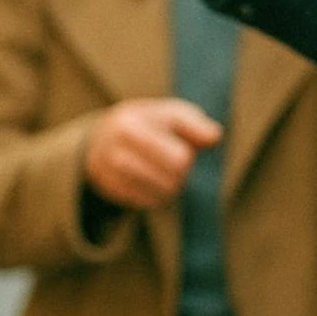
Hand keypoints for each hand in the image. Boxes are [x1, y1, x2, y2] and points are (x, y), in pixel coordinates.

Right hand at [85, 99, 223, 208]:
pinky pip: (149, 203)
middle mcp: (115, 152)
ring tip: (163, 170)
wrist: (101, 137)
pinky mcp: (112, 191)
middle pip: (172, 180)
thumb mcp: (167, 112)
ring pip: (162, 195)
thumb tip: (215, 136)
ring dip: (170, 185)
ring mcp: (110, 174)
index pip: (178, 158)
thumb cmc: (146, 122)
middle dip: (180, 173)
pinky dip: (157, 195)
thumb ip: (193, 122)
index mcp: (130, 126)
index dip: (187, 155)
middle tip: (173, 162)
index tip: (182, 148)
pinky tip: (151, 180)